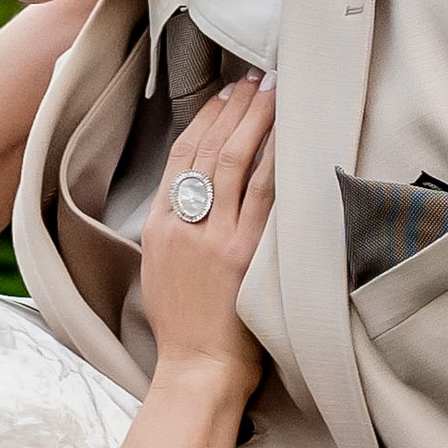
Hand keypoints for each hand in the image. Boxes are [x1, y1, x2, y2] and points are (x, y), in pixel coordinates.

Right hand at [139, 74, 274, 392]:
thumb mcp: (160, 269)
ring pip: (235, 164)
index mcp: (161, 227)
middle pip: (209, 151)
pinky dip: (275, 160)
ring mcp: (217, 239)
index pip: (181, 158)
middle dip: (233, 110)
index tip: (223, 95)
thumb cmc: (184, 326)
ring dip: (254, 122)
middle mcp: (187, 226)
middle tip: (254, 78)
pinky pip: (264, 196)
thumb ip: (176, 228)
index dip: (204, 121)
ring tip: (271, 90)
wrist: (198, 369)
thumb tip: (198, 192)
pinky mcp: (246, 255)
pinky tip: (287, 136)